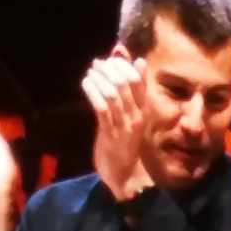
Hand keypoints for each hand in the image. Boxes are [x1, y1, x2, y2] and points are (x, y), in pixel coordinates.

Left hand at [81, 47, 152, 201]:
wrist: (123, 175)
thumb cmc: (123, 146)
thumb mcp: (128, 122)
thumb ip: (124, 100)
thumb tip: (122, 76)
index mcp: (143, 114)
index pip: (140, 84)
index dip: (128, 66)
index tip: (116, 55)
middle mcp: (136, 118)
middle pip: (125, 85)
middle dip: (111, 69)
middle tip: (99, 64)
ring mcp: (124, 126)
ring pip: (112, 94)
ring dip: (100, 79)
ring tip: (91, 72)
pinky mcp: (110, 134)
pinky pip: (101, 108)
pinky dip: (93, 92)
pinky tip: (86, 83)